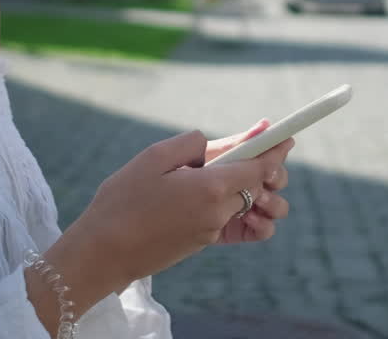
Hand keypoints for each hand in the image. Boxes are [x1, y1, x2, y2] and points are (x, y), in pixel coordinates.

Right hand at [50, 129, 290, 291]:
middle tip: (250, 148)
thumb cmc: (122, 200)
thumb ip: (191, 143)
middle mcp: (219, 211)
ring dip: (255, 192)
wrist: (103, 252)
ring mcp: (213, 230)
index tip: (284, 135)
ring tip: (237, 175)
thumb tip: (214, 143)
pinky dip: (244, 215)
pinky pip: (238, 227)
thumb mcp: (153, 157)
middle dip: (264, 167)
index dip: (275, 149)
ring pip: (250, 206)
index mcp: (211, 187)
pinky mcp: (204, 243)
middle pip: (259, 185)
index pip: (260, 166)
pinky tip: (235, 204)